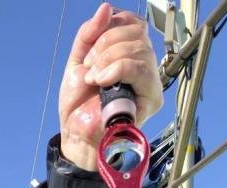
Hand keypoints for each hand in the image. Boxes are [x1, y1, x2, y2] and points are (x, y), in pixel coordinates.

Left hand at [58, 3, 161, 170]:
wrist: (75, 135)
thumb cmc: (78, 105)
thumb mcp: (78, 62)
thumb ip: (89, 34)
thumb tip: (106, 8)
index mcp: (129, 53)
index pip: (132, 22)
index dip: (110, 27)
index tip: (89, 52)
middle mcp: (144, 64)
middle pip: (136, 33)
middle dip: (105, 45)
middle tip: (89, 68)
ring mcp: (150, 81)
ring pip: (139, 48)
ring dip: (108, 58)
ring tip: (93, 78)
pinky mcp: (151, 97)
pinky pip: (141, 69)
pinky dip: (117, 69)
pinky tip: (102, 81)